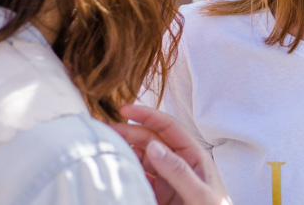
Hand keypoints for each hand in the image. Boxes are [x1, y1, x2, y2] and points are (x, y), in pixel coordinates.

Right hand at [112, 104, 231, 204]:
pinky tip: (113, 169)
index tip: (125, 109)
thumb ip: (178, 171)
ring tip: (104, 147)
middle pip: (150, 140)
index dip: (147, 115)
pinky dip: (126, 172)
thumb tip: (154, 147)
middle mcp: (179, 162)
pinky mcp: (157, 195)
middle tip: (104, 130)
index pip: (168, 127)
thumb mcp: (199, 194)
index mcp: (194, 155)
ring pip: (141, 158)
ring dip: (124, 151)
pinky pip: (139, 178)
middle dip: (128, 132)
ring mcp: (166, 179)